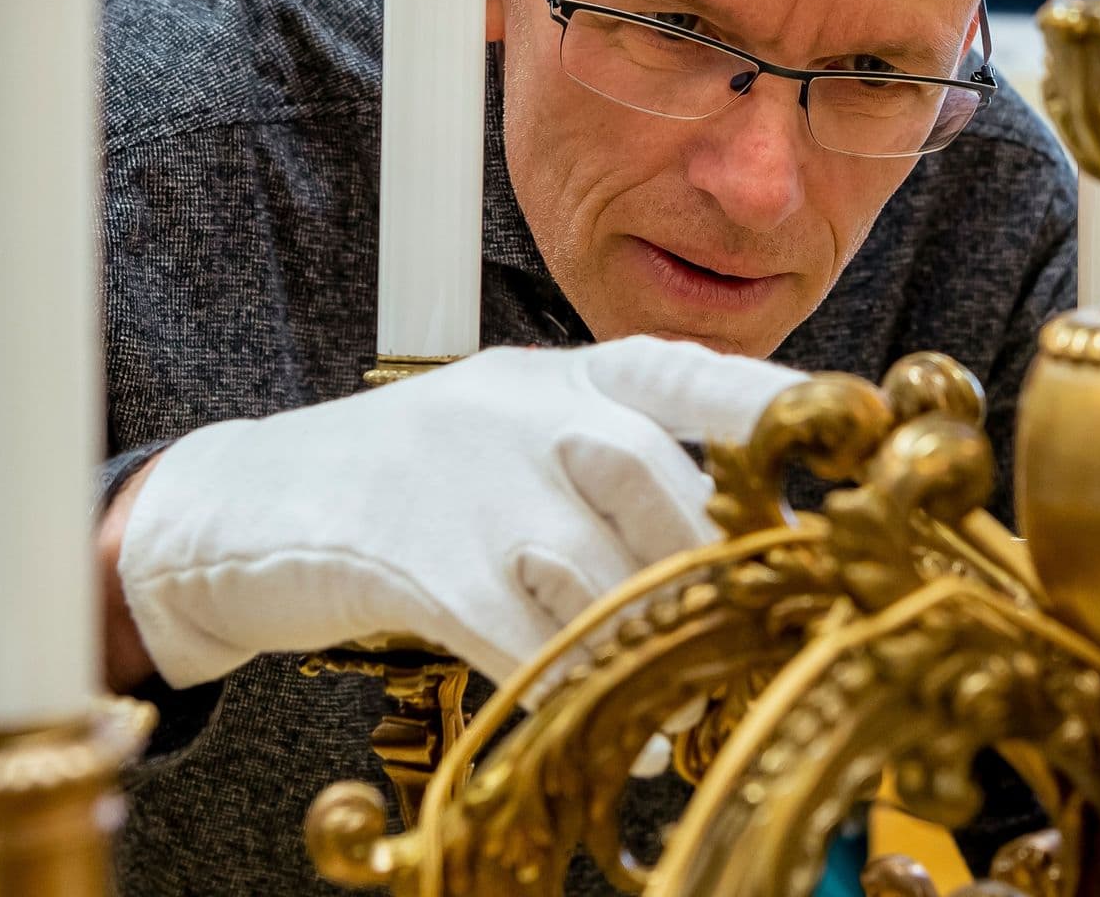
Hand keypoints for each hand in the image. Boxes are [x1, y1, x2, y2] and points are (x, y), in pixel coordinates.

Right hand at [106, 336, 801, 689]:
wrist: (247, 505)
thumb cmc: (416, 482)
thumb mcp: (517, 437)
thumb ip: (615, 468)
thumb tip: (739, 545)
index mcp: (561, 376)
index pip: (684, 372)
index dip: (770, 404)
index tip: (852, 427)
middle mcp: (522, 410)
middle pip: (659, 483)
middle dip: (718, 569)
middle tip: (769, 631)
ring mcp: (466, 481)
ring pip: (599, 569)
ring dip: (657, 647)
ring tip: (690, 705)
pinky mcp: (417, 561)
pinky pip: (524, 636)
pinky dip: (577, 689)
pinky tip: (610, 727)